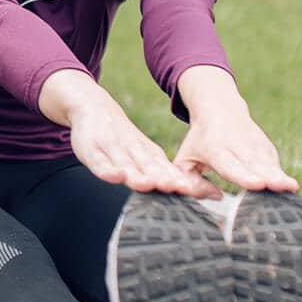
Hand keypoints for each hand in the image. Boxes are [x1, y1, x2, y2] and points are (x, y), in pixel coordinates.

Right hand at [40, 71, 214, 197]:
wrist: (94, 109)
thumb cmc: (123, 142)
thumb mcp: (146, 157)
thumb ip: (167, 174)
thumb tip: (205, 192)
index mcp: (151, 158)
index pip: (172, 174)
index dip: (188, 184)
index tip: (208, 192)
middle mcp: (136, 154)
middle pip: (152, 169)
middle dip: (165, 179)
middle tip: (179, 187)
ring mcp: (114, 152)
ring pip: (128, 165)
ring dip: (139, 176)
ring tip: (149, 184)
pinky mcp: (93, 152)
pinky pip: (101, 163)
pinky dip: (107, 170)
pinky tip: (115, 176)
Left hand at [173, 111, 298, 191]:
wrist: (219, 109)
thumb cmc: (199, 142)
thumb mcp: (185, 159)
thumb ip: (191, 182)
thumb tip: (216, 197)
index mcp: (214, 149)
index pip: (230, 165)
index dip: (244, 176)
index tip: (258, 184)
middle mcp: (237, 145)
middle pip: (255, 164)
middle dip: (270, 177)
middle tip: (285, 187)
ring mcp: (254, 144)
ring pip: (269, 163)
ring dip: (280, 176)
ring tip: (291, 188)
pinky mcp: (267, 147)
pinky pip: (275, 165)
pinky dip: (281, 176)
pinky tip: (288, 187)